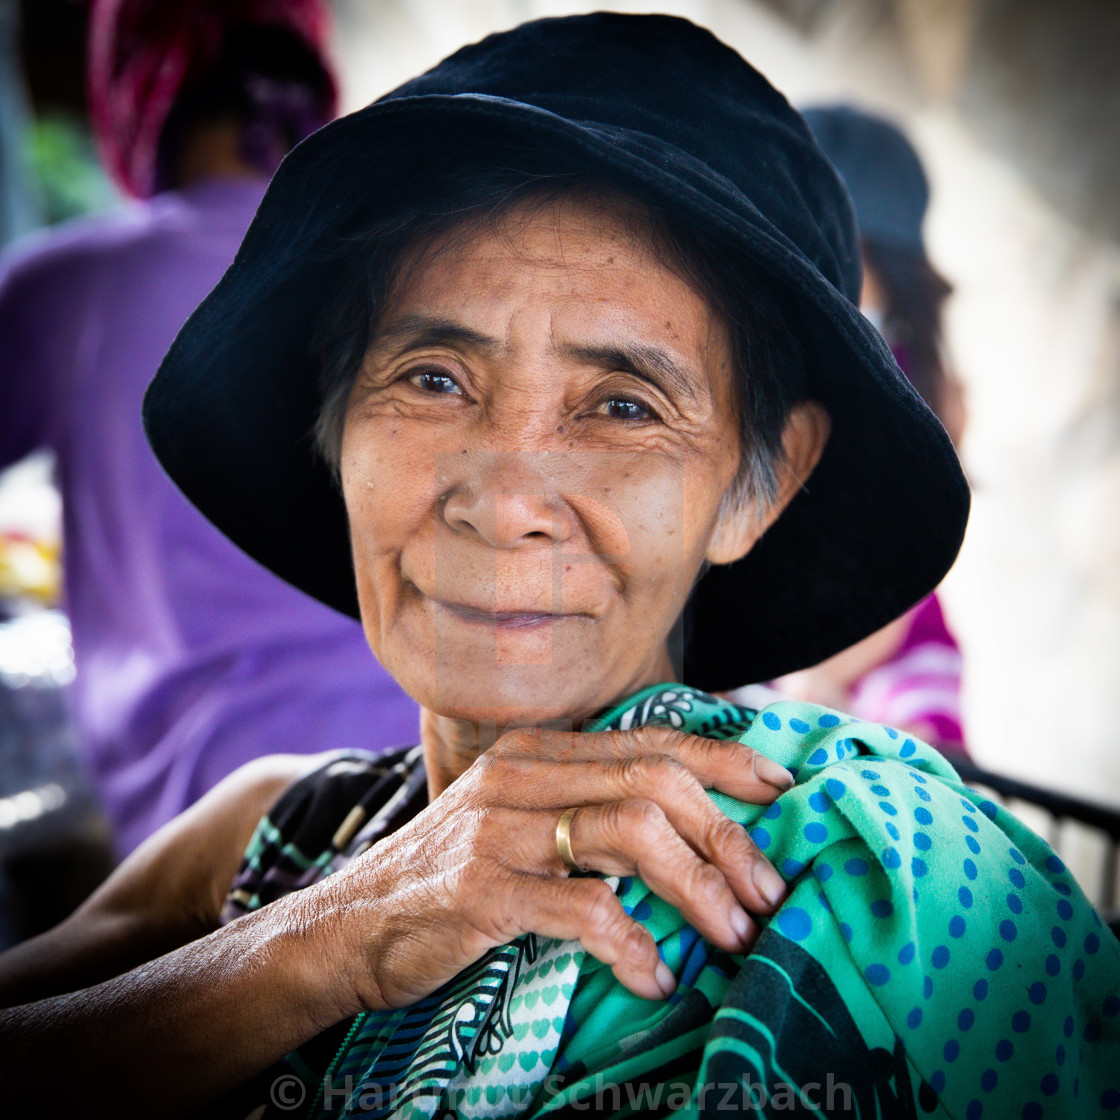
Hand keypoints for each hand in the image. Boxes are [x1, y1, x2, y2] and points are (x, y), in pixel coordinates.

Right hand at [300, 726, 792, 1010]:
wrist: (348, 928)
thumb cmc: (450, 880)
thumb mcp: (519, 826)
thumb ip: (586, 810)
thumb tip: (684, 829)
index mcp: (537, 752)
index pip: (648, 739)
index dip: (721, 758)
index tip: (780, 786)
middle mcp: (520, 775)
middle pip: (651, 781)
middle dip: (726, 834)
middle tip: (767, 889)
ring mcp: (496, 828)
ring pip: (628, 833)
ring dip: (696, 887)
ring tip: (733, 934)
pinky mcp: (479, 888)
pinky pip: (580, 909)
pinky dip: (631, 943)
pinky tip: (654, 975)